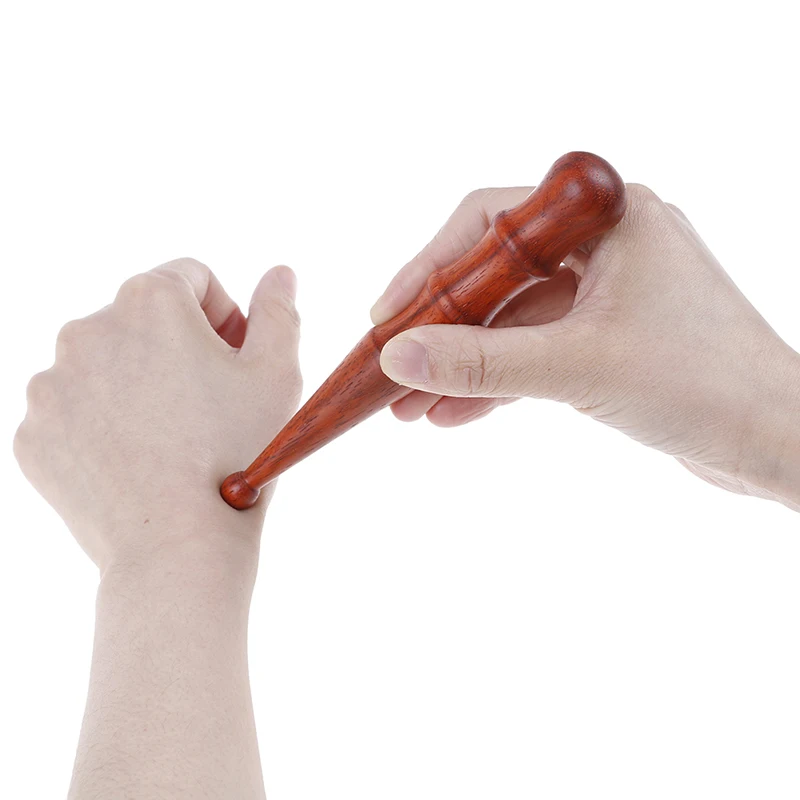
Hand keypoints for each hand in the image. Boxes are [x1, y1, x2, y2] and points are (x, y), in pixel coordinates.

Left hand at [14, 258, 301, 575]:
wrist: (177, 545)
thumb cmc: (235, 453)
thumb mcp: (277, 374)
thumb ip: (279, 311)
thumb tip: (280, 273)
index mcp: (148, 300)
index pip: (192, 278)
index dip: (226, 316)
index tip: (235, 361)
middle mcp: (87, 328)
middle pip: (144, 320)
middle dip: (179, 348)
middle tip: (210, 403)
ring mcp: (51, 384)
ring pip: (106, 365)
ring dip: (139, 384)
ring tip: (174, 436)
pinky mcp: (35, 434)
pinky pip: (75, 413)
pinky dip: (104, 426)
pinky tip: (139, 459)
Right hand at [374, 185, 799, 509]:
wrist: (776, 441)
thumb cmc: (704, 384)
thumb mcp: (577, 368)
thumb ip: (483, 363)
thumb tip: (399, 359)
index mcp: (607, 218)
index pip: (490, 221)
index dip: (429, 266)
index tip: (387, 316)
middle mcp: (604, 244)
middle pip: (492, 273)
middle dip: (439, 328)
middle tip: (391, 368)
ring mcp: (605, 291)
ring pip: (510, 318)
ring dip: (461, 361)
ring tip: (408, 405)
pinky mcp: (606, 335)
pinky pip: (534, 348)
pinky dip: (496, 380)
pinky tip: (452, 413)